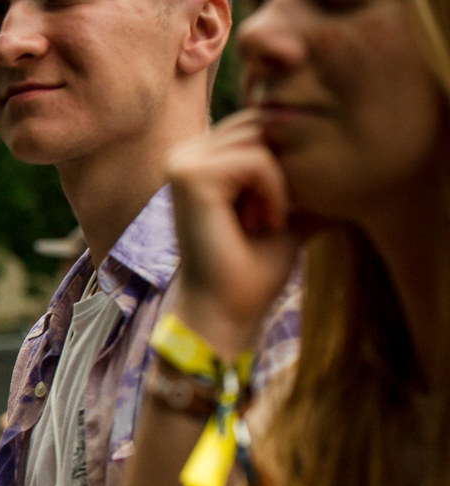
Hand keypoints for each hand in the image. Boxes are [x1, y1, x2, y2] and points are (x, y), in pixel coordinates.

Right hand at [167, 109, 305, 359]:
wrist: (226, 309)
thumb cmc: (252, 267)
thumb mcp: (287, 210)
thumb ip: (305, 177)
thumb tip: (355, 154)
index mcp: (197, 157)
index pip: (257, 123)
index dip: (285, 158)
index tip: (276, 212)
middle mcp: (184, 154)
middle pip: (260, 123)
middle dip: (285, 166)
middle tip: (275, 217)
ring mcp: (182, 163)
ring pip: (261, 139)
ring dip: (281, 183)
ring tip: (269, 222)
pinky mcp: (192, 177)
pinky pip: (257, 161)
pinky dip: (275, 193)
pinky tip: (266, 224)